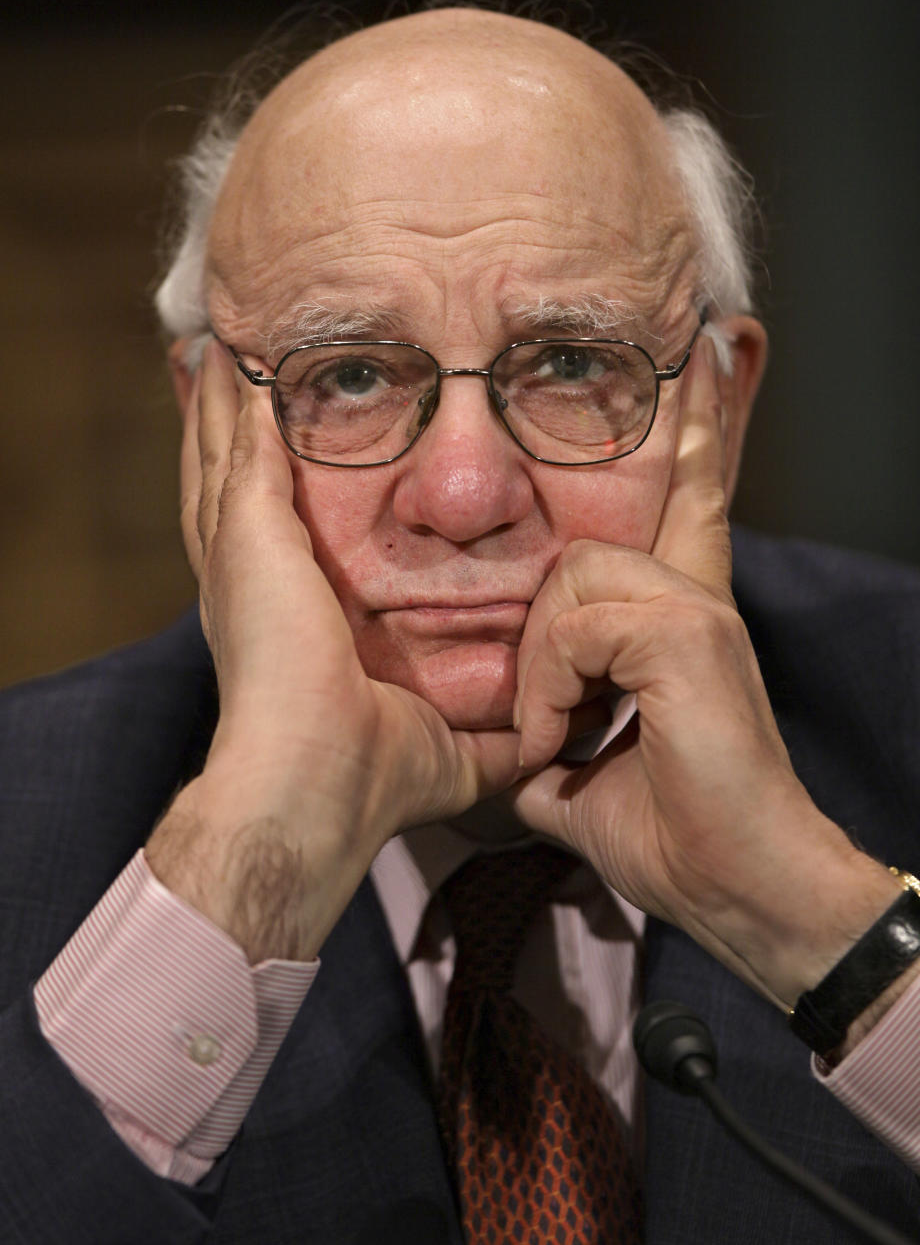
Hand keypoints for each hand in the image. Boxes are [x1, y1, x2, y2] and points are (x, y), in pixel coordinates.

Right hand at [147, 342, 520, 959]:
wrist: (311, 794)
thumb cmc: (366, 780)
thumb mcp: (447, 744)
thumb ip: (495, 731)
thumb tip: (547, 740)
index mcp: (281, 613)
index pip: (270, 527)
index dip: (268, 482)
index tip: (278, 441)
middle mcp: (246, 575)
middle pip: (231, 473)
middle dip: (233, 421)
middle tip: (235, 363)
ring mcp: (240, 553)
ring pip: (226, 449)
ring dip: (229, 397)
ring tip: (231, 343)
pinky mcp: (251, 534)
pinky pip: (243, 443)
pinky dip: (242, 398)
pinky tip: (246, 354)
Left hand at [507, 341, 898, 1006]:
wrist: (737, 888)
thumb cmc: (673, 834)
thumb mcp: (583, 768)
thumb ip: (546, 727)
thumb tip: (506, 740)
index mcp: (676, 617)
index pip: (686, 500)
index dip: (693, 434)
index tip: (703, 356)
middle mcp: (691, 593)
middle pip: (586, 549)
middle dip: (545, 632)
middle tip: (547, 719)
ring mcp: (694, 607)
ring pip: (571, 581)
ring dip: (540, 669)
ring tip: (553, 736)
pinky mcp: (689, 633)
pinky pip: (576, 626)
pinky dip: (550, 688)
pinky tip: (564, 737)